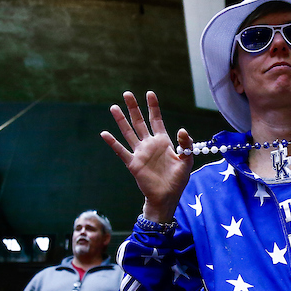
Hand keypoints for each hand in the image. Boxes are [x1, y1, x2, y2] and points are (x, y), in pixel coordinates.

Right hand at [101, 91, 194, 221]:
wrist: (167, 197)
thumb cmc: (178, 180)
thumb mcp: (187, 160)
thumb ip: (186, 145)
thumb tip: (181, 129)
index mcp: (163, 141)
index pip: (156, 119)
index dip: (153, 107)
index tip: (149, 93)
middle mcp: (149, 144)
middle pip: (139, 122)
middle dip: (133, 108)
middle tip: (127, 93)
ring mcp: (140, 153)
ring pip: (128, 133)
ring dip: (121, 120)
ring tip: (113, 107)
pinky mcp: (133, 164)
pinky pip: (121, 151)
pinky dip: (113, 143)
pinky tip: (104, 133)